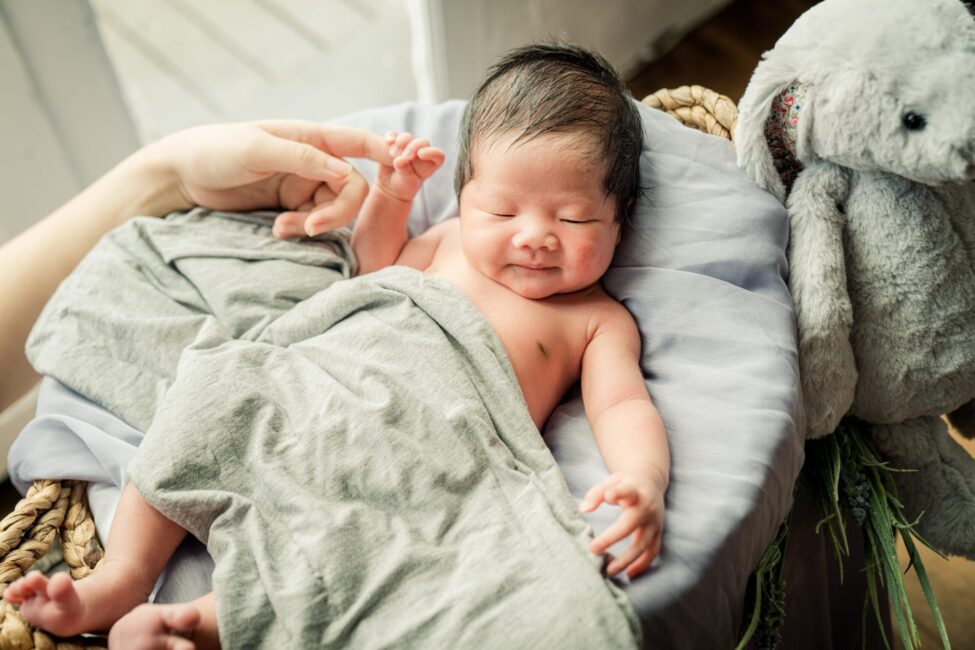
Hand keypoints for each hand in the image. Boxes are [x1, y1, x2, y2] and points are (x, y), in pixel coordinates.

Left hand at [151, 121, 392, 236]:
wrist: (183, 176)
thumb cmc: (216, 150)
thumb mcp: (256, 150)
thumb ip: (301, 158)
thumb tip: (343, 171)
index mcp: (311, 137)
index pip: (359, 143)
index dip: (385, 153)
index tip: (403, 167)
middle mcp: (314, 161)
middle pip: (351, 189)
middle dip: (336, 212)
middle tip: (309, 228)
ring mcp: (304, 185)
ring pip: (333, 210)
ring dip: (313, 225)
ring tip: (281, 230)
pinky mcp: (291, 207)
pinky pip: (313, 222)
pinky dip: (300, 230)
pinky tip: (276, 231)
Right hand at [373, 131, 445, 202]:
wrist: (390, 186)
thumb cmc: (403, 186)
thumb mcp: (406, 183)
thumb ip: (405, 171)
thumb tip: (399, 159)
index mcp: (430, 164)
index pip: (439, 155)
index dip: (432, 152)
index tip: (421, 154)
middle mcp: (421, 153)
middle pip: (422, 142)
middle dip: (413, 147)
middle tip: (404, 156)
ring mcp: (408, 147)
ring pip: (408, 137)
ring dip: (400, 143)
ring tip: (392, 154)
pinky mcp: (395, 144)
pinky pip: (394, 135)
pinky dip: (391, 136)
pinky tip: (388, 141)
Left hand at [580, 471, 664, 578]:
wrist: (651, 481)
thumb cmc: (625, 483)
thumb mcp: (612, 480)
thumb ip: (596, 493)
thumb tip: (584, 509)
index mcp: (634, 490)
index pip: (627, 491)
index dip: (618, 493)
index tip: (608, 496)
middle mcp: (647, 507)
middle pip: (630, 524)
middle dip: (612, 537)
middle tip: (592, 548)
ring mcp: (654, 522)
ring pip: (643, 544)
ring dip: (626, 559)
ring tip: (609, 571)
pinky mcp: (658, 533)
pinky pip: (653, 552)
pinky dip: (642, 565)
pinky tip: (628, 574)